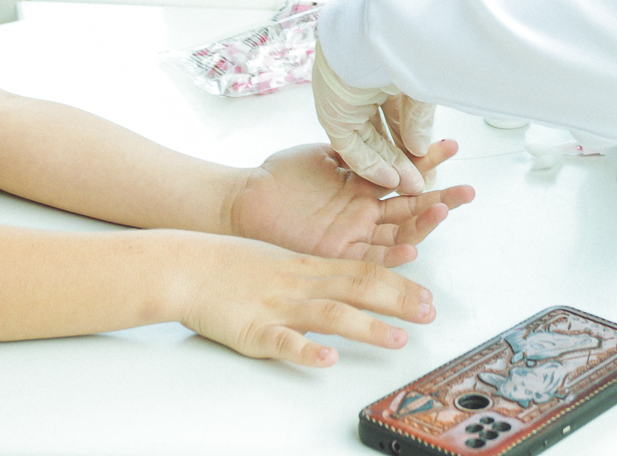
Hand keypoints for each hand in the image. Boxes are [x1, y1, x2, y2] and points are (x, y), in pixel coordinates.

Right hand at [172, 234, 435, 367]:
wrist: (186, 266)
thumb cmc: (231, 264)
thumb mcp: (282, 259)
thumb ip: (317, 273)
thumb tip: (350, 285)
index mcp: (308, 267)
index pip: (364, 272)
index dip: (400, 285)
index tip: (427, 297)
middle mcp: (301, 284)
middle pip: (358, 289)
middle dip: (398, 302)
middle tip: (430, 314)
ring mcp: (278, 306)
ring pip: (330, 314)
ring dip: (367, 326)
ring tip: (397, 338)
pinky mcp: (254, 330)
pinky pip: (283, 341)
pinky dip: (305, 349)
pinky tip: (326, 358)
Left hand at [227, 143, 473, 266]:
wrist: (247, 201)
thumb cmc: (281, 178)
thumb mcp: (325, 156)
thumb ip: (357, 150)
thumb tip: (387, 131)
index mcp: (363, 186)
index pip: (405, 173)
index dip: (428, 162)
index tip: (451, 146)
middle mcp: (364, 212)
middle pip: (411, 207)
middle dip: (440, 199)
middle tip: (467, 191)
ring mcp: (353, 233)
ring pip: (397, 232)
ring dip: (422, 224)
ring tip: (445, 210)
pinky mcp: (336, 252)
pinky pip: (370, 256)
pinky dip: (392, 252)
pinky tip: (412, 245)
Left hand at [312, 47, 433, 192]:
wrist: (377, 33)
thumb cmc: (403, 48)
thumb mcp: (419, 88)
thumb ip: (417, 120)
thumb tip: (420, 148)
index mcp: (383, 72)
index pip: (400, 112)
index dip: (415, 138)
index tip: (430, 160)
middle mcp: (362, 87)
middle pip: (384, 130)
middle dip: (404, 157)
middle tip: (423, 179)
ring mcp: (345, 101)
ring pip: (368, 142)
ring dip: (390, 165)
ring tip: (412, 186)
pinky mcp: (332, 114)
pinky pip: (350, 148)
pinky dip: (370, 165)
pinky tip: (392, 179)